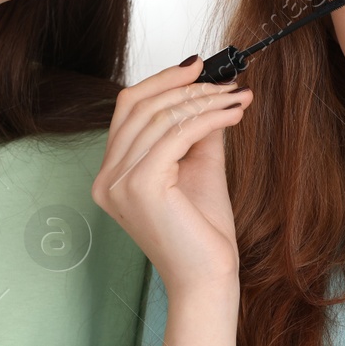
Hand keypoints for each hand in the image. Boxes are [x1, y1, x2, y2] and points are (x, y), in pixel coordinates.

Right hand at [91, 57, 253, 298]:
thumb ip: (196, 129)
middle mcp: (107, 178)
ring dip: (205, 100)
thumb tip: (209, 90)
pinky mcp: (141, 186)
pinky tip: (234, 113)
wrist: (208, 278)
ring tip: (237, 98)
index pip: (129, 109)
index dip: (163, 81)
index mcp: (112, 174)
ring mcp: (119, 183)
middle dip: (188, 87)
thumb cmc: (202, 233)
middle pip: (141, 106)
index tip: (200, 67)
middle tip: (227, 82)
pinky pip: (177, 133)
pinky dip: (209, 117)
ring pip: (160, 116)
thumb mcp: (198, 167)